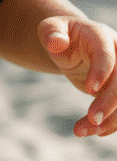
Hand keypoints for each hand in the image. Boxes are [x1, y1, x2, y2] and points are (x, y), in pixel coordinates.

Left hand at [39, 17, 116, 136]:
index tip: (90, 90)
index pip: (107, 55)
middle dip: (109, 102)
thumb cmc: (60, 35)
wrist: (72, 43)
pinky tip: (94, 132)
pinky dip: (112, 123)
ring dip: (111, 119)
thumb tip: (56, 43)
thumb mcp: (50, 29)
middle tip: (92, 120)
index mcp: (101, 36)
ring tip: (82, 131)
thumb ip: (51, 33)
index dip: (101, 72)